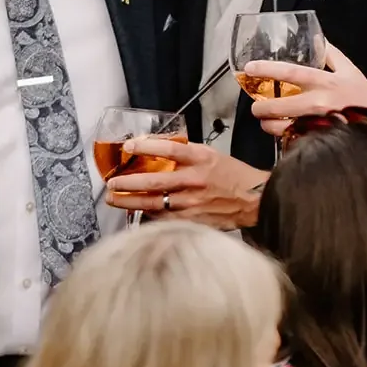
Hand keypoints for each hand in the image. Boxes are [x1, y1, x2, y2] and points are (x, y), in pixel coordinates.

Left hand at [106, 138, 268, 230]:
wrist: (255, 200)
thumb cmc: (233, 176)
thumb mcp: (211, 154)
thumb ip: (186, 151)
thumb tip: (156, 145)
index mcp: (201, 159)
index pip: (170, 148)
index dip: (147, 145)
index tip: (128, 146)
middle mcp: (195, 180)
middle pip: (154, 180)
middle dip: (128, 182)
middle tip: (111, 183)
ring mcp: (192, 203)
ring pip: (154, 203)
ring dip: (131, 202)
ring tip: (114, 200)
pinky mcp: (193, 220)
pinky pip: (164, 219)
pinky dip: (149, 216)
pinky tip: (137, 214)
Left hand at [248, 44, 366, 136]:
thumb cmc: (366, 100)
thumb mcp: (352, 72)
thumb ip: (333, 55)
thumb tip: (318, 38)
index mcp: (326, 83)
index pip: (290, 72)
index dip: (267, 69)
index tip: (250, 67)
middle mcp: (319, 104)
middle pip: (278, 106)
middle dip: (260, 107)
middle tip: (256, 107)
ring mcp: (318, 126)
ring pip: (281, 127)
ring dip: (269, 125)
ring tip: (267, 122)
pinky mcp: (319, 143)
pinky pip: (293, 141)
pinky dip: (285, 138)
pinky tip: (285, 134)